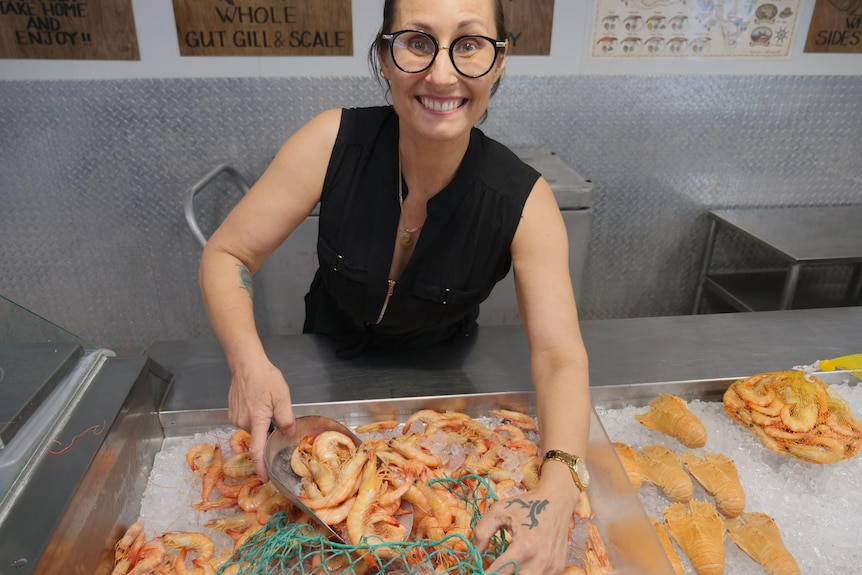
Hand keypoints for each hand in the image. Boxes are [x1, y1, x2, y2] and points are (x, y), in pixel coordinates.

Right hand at [227, 359, 294, 481]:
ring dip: (261, 422)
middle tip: (275, 414)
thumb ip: (286, 418)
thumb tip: (288, 433)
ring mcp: (235, 417)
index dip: (262, 467)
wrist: (246, 364)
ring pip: (253, 428)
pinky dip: (254, 416)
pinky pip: (246, 421)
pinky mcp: (232, 412)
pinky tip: (257, 402)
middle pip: (259, 437)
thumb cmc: (264, 377)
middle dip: (268, 431)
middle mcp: (243, 421)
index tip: (266, 478)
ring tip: (266, 404)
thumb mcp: (282, 397)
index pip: (258, 450)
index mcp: (257, 420)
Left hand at [473, 483, 577, 574]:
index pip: (500, 572)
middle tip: (496, 567)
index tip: (481, 570)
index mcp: (524, 547)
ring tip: (510, 565)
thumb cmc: (526, 504)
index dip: (487, 573)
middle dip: (502, 574)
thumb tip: (476, 552)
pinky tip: (523, 566)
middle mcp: (539, 561)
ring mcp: (551, 567)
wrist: (556, 501)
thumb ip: (482, 531)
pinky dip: (529, 574)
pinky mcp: (557, 569)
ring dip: (516, 574)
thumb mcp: (499, 510)